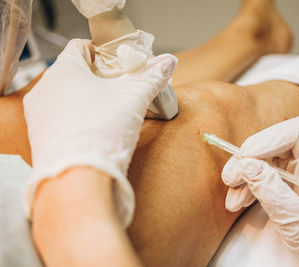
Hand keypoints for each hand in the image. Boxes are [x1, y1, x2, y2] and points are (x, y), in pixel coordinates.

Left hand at [23, 39, 176, 226]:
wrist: (78, 178)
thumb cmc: (101, 132)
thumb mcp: (133, 98)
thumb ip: (151, 77)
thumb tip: (168, 62)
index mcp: (63, 70)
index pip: (80, 46)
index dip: (103, 50)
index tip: (119, 60)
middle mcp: (45, 89)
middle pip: (74, 72)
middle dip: (99, 77)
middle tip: (120, 87)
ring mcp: (39, 115)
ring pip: (66, 96)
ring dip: (87, 98)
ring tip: (110, 110)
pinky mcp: (40, 137)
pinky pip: (60, 118)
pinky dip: (77, 118)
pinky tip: (96, 129)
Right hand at [222, 116, 298, 266]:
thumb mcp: (295, 219)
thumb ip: (270, 190)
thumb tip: (246, 164)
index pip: (298, 132)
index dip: (270, 137)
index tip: (246, 156)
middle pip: (275, 144)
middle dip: (249, 159)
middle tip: (230, 179)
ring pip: (266, 160)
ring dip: (245, 176)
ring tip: (233, 200)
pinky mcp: (290, 185)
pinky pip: (266, 175)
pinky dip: (250, 185)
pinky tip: (240, 201)